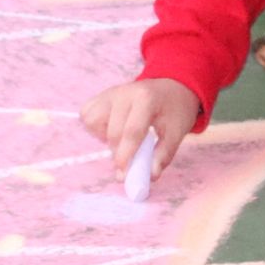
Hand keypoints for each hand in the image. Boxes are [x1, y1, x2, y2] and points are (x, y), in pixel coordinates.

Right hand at [78, 77, 199, 179]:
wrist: (170, 88)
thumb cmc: (174, 111)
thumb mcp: (177, 132)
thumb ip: (164, 155)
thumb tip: (150, 176)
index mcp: (146, 98)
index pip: (132, 131)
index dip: (126, 155)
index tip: (123, 174)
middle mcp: (124, 92)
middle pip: (113, 131)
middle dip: (117, 153)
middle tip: (126, 165)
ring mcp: (109, 93)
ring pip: (93, 121)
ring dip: (104, 137)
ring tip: (122, 139)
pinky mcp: (100, 96)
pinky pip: (87, 116)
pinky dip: (96, 128)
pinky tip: (112, 129)